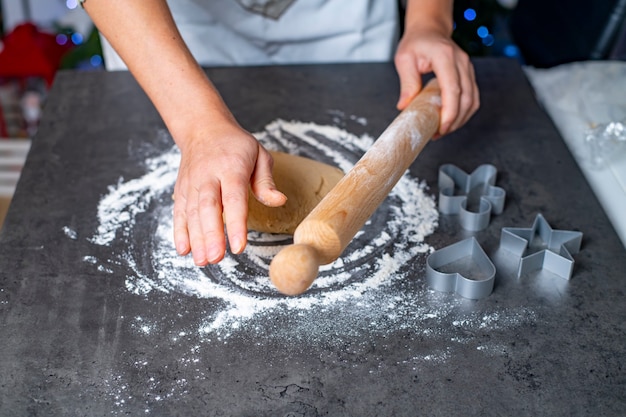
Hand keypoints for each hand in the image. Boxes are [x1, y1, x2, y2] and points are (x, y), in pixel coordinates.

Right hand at [173, 122, 286, 265]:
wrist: (202, 128)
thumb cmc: (236, 145)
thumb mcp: (259, 154)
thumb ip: (266, 181)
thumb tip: (279, 201)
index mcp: (231, 167)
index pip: (234, 198)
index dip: (236, 223)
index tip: (239, 246)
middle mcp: (208, 176)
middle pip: (208, 208)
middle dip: (211, 235)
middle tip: (216, 258)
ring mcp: (192, 183)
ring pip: (192, 213)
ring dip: (196, 239)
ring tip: (203, 261)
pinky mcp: (181, 190)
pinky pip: (179, 212)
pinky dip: (179, 232)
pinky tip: (183, 250)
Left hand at [394, 25, 479, 135]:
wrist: (430, 29)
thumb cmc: (416, 43)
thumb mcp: (404, 59)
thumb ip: (407, 82)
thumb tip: (404, 107)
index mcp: (445, 56)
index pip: (453, 89)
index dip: (450, 112)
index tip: (441, 128)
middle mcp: (461, 62)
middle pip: (467, 97)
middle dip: (455, 120)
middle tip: (438, 134)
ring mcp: (468, 68)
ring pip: (473, 100)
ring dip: (461, 119)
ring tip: (443, 130)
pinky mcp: (469, 74)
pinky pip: (473, 97)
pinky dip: (464, 112)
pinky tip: (451, 120)